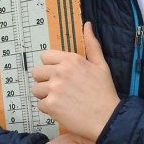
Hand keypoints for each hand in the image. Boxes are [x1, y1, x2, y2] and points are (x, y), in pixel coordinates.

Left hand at [31, 22, 119, 143]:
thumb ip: (92, 44)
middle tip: (59, 89)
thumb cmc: (105, 92)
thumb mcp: (101, 65)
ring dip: (45, 96)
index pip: (45, 56)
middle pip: (37, 72)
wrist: (108, 118)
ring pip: (36, 89)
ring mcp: (54, 88)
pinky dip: (48, 109)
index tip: (59, 75)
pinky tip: (62, 110)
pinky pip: (39, 105)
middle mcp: (60, 71)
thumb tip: (87, 25)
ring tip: (61, 100)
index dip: (50, 66)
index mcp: (71, 60)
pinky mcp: (51, 105)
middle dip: (45, 81)